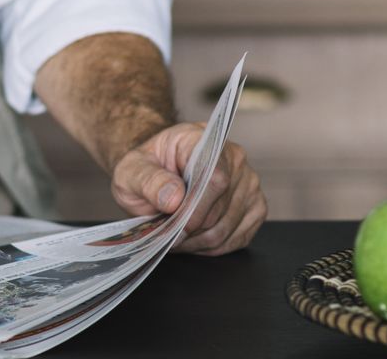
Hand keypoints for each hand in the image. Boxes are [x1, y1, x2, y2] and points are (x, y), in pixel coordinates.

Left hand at [110, 123, 266, 255]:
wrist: (157, 173)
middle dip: (189, 228)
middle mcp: (233, 157)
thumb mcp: (131, 171)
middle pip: (219, 207)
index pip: (213, 176)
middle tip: (166, 232)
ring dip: (197, 240)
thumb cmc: (146, 170)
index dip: (195, 207)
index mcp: (202, 139)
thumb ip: (149, 180)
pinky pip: (237, 238)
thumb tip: (174, 198)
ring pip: (226, 227)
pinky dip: (212, 247)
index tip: (173, 223)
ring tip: (176, 236)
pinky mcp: (255, 206)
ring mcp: (248, 182)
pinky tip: (194, 238)